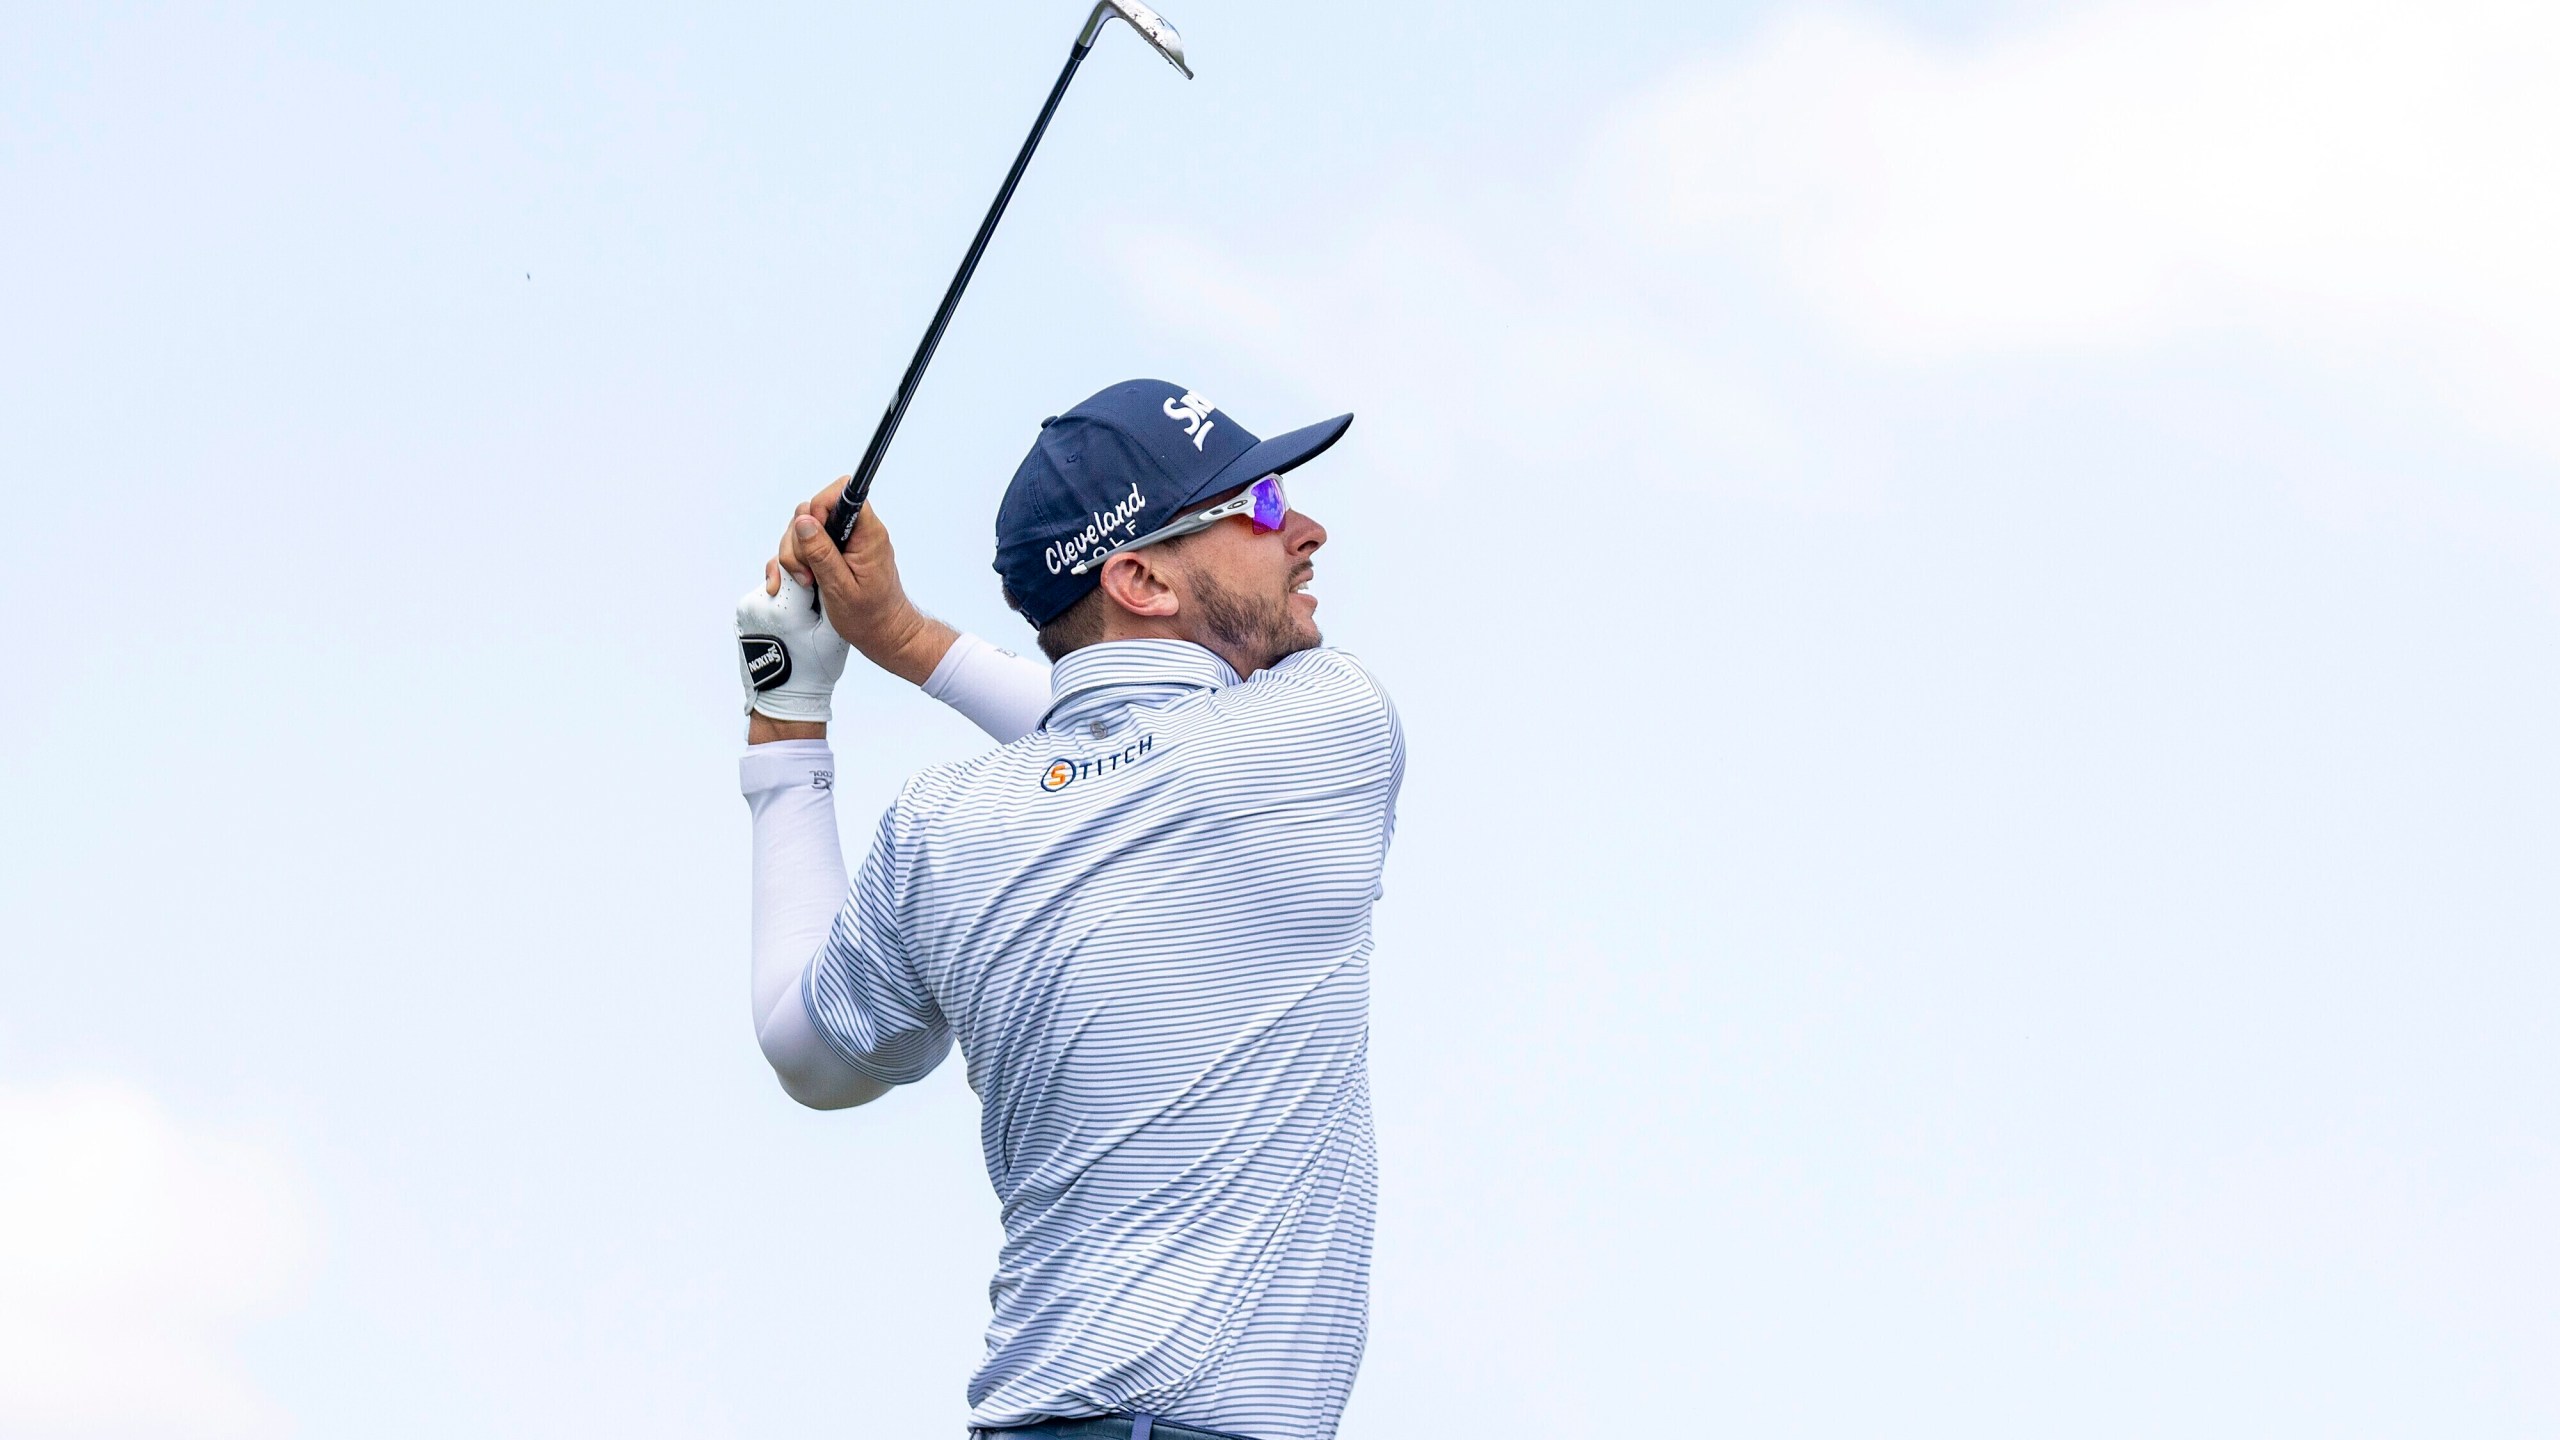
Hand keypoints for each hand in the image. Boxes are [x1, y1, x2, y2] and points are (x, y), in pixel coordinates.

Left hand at [736, 569, 850, 723]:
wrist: (783, 698)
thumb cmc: (814, 668)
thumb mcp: (834, 629)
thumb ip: (830, 591)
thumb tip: (827, 560)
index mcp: (785, 604)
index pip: (804, 562)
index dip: (819, 570)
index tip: (827, 586)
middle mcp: (760, 601)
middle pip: (789, 569)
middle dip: (804, 581)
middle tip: (816, 608)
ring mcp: (747, 606)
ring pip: (777, 580)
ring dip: (791, 591)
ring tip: (801, 620)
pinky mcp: (741, 612)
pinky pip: (766, 594)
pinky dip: (779, 601)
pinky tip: (788, 624)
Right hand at [769, 478, 955, 685]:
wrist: (883, 634)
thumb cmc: (870, 616)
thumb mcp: (841, 587)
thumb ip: (822, 552)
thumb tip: (804, 521)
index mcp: (867, 533)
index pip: (842, 493)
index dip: (820, 508)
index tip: (813, 537)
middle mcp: (854, 532)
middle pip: (813, 512)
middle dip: (799, 541)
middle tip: (808, 572)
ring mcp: (840, 543)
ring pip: (802, 530)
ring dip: (794, 556)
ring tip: (807, 582)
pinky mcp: (830, 554)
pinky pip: (802, 547)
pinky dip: (792, 564)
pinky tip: (792, 583)